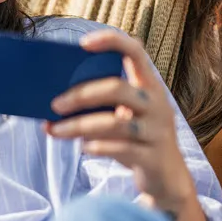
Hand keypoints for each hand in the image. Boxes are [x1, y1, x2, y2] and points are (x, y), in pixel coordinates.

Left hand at [45, 30, 195, 210]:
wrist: (166, 178)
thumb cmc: (137, 140)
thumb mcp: (126, 115)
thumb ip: (102, 104)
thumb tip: (55, 101)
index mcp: (150, 86)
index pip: (135, 52)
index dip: (112, 42)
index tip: (83, 43)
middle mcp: (157, 105)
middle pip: (117, 88)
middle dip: (81, 94)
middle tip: (55, 104)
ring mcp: (157, 131)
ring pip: (114, 122)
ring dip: (79, 125)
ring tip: (55, 130)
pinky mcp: (152, 157)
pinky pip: (120, 148)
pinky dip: (97, 147)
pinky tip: (82, 148)